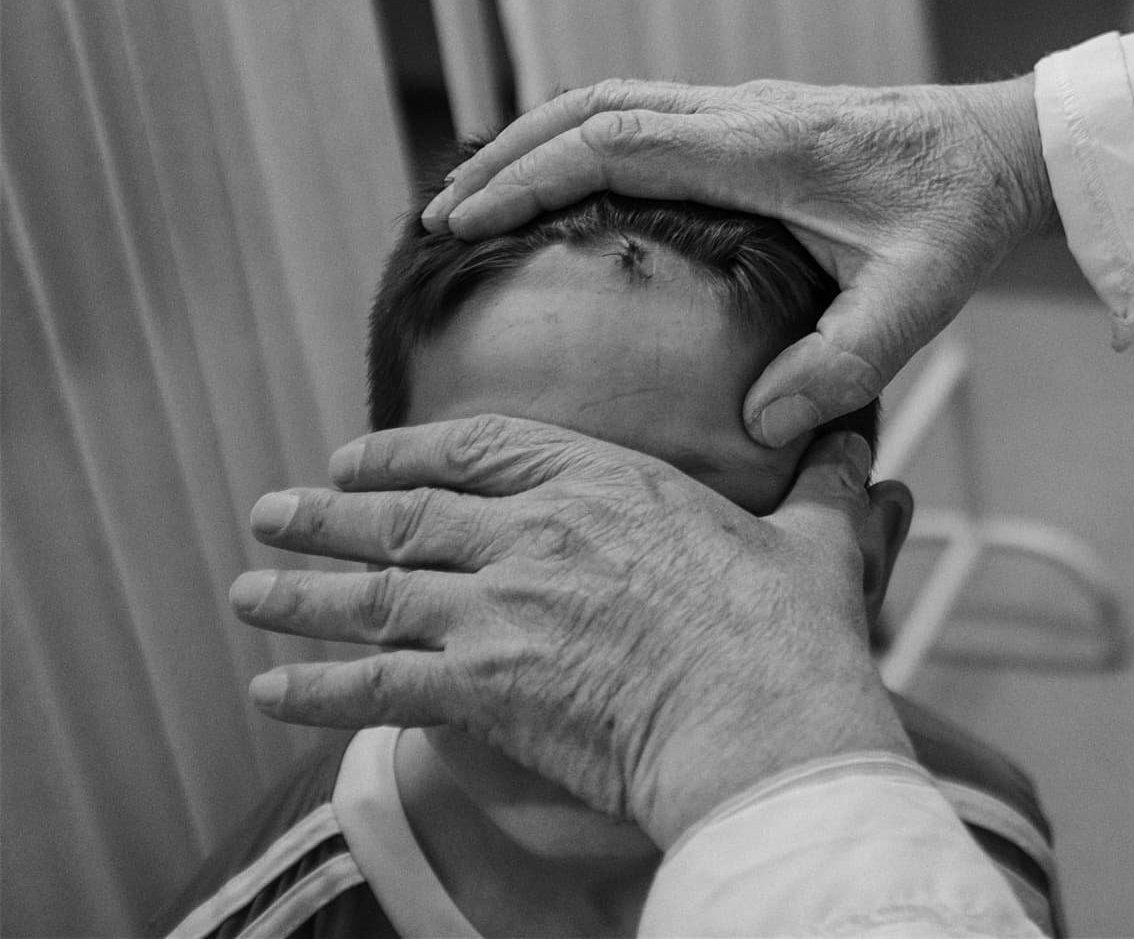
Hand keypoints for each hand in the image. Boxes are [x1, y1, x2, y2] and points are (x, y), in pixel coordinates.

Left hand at [230, 417, 907, 846]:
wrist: (764, 723)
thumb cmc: (793, 637)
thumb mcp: (816, 540)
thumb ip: (823, 485)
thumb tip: (856, 440)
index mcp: (606, 483)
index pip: (482, 447)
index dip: (410, 450)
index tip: (363, 453)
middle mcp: (537, 532)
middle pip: (406, 513)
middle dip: (329, 512)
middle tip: (274, 511)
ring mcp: (502, 608)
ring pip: (374, 592)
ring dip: (300, 594)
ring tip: (247, 593)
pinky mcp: (483, 687)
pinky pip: (373, 686)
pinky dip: (313, 689)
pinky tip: (267, 692)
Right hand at [420, 76, 1055, 443]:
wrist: (1009, 151)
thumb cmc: (962, 220)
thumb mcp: (917, 301)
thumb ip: (844, 363)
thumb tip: (757, 424)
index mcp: (765, 146)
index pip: (618, 142)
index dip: (532, 176)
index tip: (464, 221)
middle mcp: (744, 112)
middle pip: (593, 108)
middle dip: (508, 157)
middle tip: (438, 218)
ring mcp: (748, 107)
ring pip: (615, 101)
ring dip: (540, 141)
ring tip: (476, 199)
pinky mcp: (757, 118)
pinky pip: (648, 112)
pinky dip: (585, 139)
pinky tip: (563, 184)